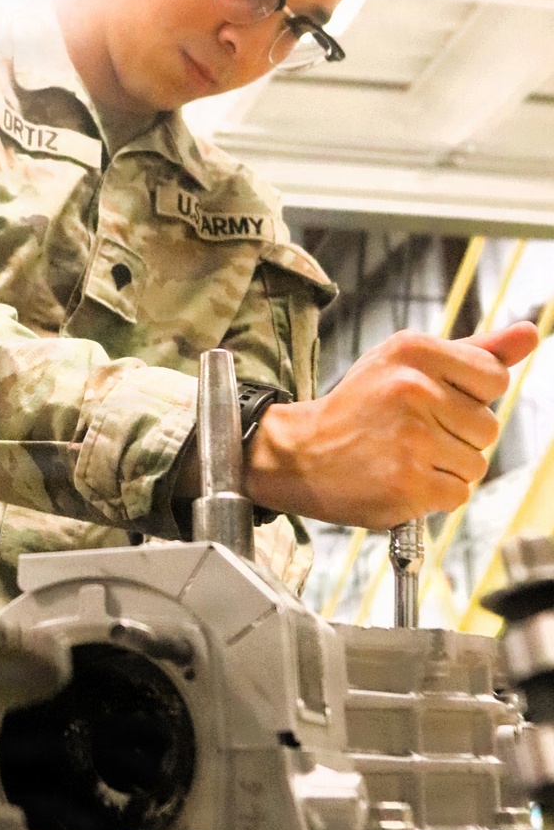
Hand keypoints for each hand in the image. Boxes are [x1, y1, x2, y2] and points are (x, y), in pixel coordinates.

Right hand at [243, 322, 538, 529]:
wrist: (299, 454)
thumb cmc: (359, 408)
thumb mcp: (405, 364)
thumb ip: (474, 351)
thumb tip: (530, 333)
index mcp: (414, 351)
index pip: (494, 377)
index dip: (472, 397)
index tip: (436, 402)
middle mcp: (413, 390)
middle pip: (488, 426)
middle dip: (459, 437)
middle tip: (411, 434)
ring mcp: (411, 440)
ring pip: (475, 464)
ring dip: (447, 468)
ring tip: (404, 457)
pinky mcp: (408, 485)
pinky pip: (458, 495)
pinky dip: (434, 495)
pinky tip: (401, 479)